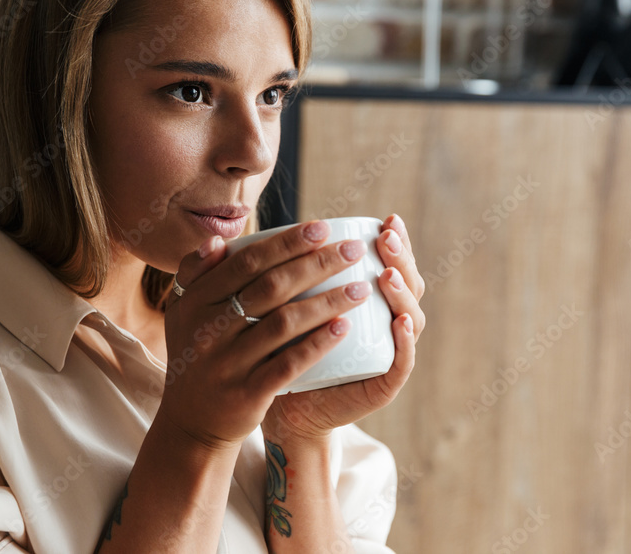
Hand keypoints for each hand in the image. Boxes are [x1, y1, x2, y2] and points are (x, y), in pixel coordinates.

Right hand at [157, 220, 377, 450]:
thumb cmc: (196, 355)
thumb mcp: (184, 314)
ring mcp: (227, 363)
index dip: (287, 243)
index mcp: (195, 301)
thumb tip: (220, 240)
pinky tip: (345, 328)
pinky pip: (288, 363)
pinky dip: (317, 344)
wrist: (191, 422)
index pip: (247, 262)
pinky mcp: (247, 394)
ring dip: (327, 301)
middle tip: (353, 250)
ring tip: (361, 288)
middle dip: (316, 264)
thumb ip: (196, 274)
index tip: (322, 228)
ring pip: (284, 323)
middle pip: (271, 287)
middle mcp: (208, 329)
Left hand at [262, 213, 424, 441]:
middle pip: (405, 285)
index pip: (390, 264)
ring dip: (402, 293)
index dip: (393, 242)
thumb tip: (221, 240)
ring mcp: (386, 355)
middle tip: (387, 237)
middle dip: (401, 258)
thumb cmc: (276, 353)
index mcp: (362, 300)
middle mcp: (382, 324)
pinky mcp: (382, 386)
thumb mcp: (271, 312)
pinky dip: (403, 342)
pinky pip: (400, 363)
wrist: (283, 410)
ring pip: (409, 318)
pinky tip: (397, 321)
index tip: (385, 219)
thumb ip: (256, 276)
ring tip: (388, 273)